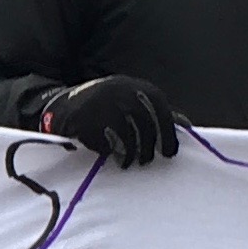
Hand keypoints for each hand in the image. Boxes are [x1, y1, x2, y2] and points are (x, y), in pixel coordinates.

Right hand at [38, 74, 181, 166]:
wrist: (61, 107)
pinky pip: (105, 142)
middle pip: (144, 122)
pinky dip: (109, 152)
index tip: (170, 153)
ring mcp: (101, 103)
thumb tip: (185, 124)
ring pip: (127, 134)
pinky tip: (108, 155)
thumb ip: (156, 111)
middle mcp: (119, 90)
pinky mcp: (85, 118)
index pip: (159, 107)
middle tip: (147, 161)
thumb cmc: (104, 108)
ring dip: (131, 154)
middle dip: (148, 146)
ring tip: (128, 163)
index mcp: (133, 86)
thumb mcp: (130, 102)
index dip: (168, 131)